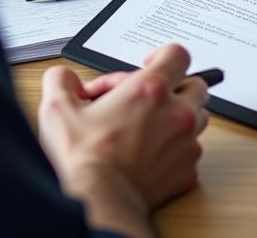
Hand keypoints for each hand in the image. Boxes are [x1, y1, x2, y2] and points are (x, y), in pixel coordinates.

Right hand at [38, 43, 208, 235]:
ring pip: (197, 119)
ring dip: (179, 118)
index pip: (177, 54)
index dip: (163, 54)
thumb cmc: (84, 160)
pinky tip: (151, 156)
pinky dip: (176, 151)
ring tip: (150, 128)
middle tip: (150, 100)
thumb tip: (65, 78)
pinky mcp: (187, 171)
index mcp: (150, 89)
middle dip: (175, 88)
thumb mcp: (59, 109)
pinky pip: (190, 153)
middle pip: (195, 85)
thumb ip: (62, 80)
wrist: (99, 203)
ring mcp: (186, 143)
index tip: (149, 63)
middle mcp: (176, 112)